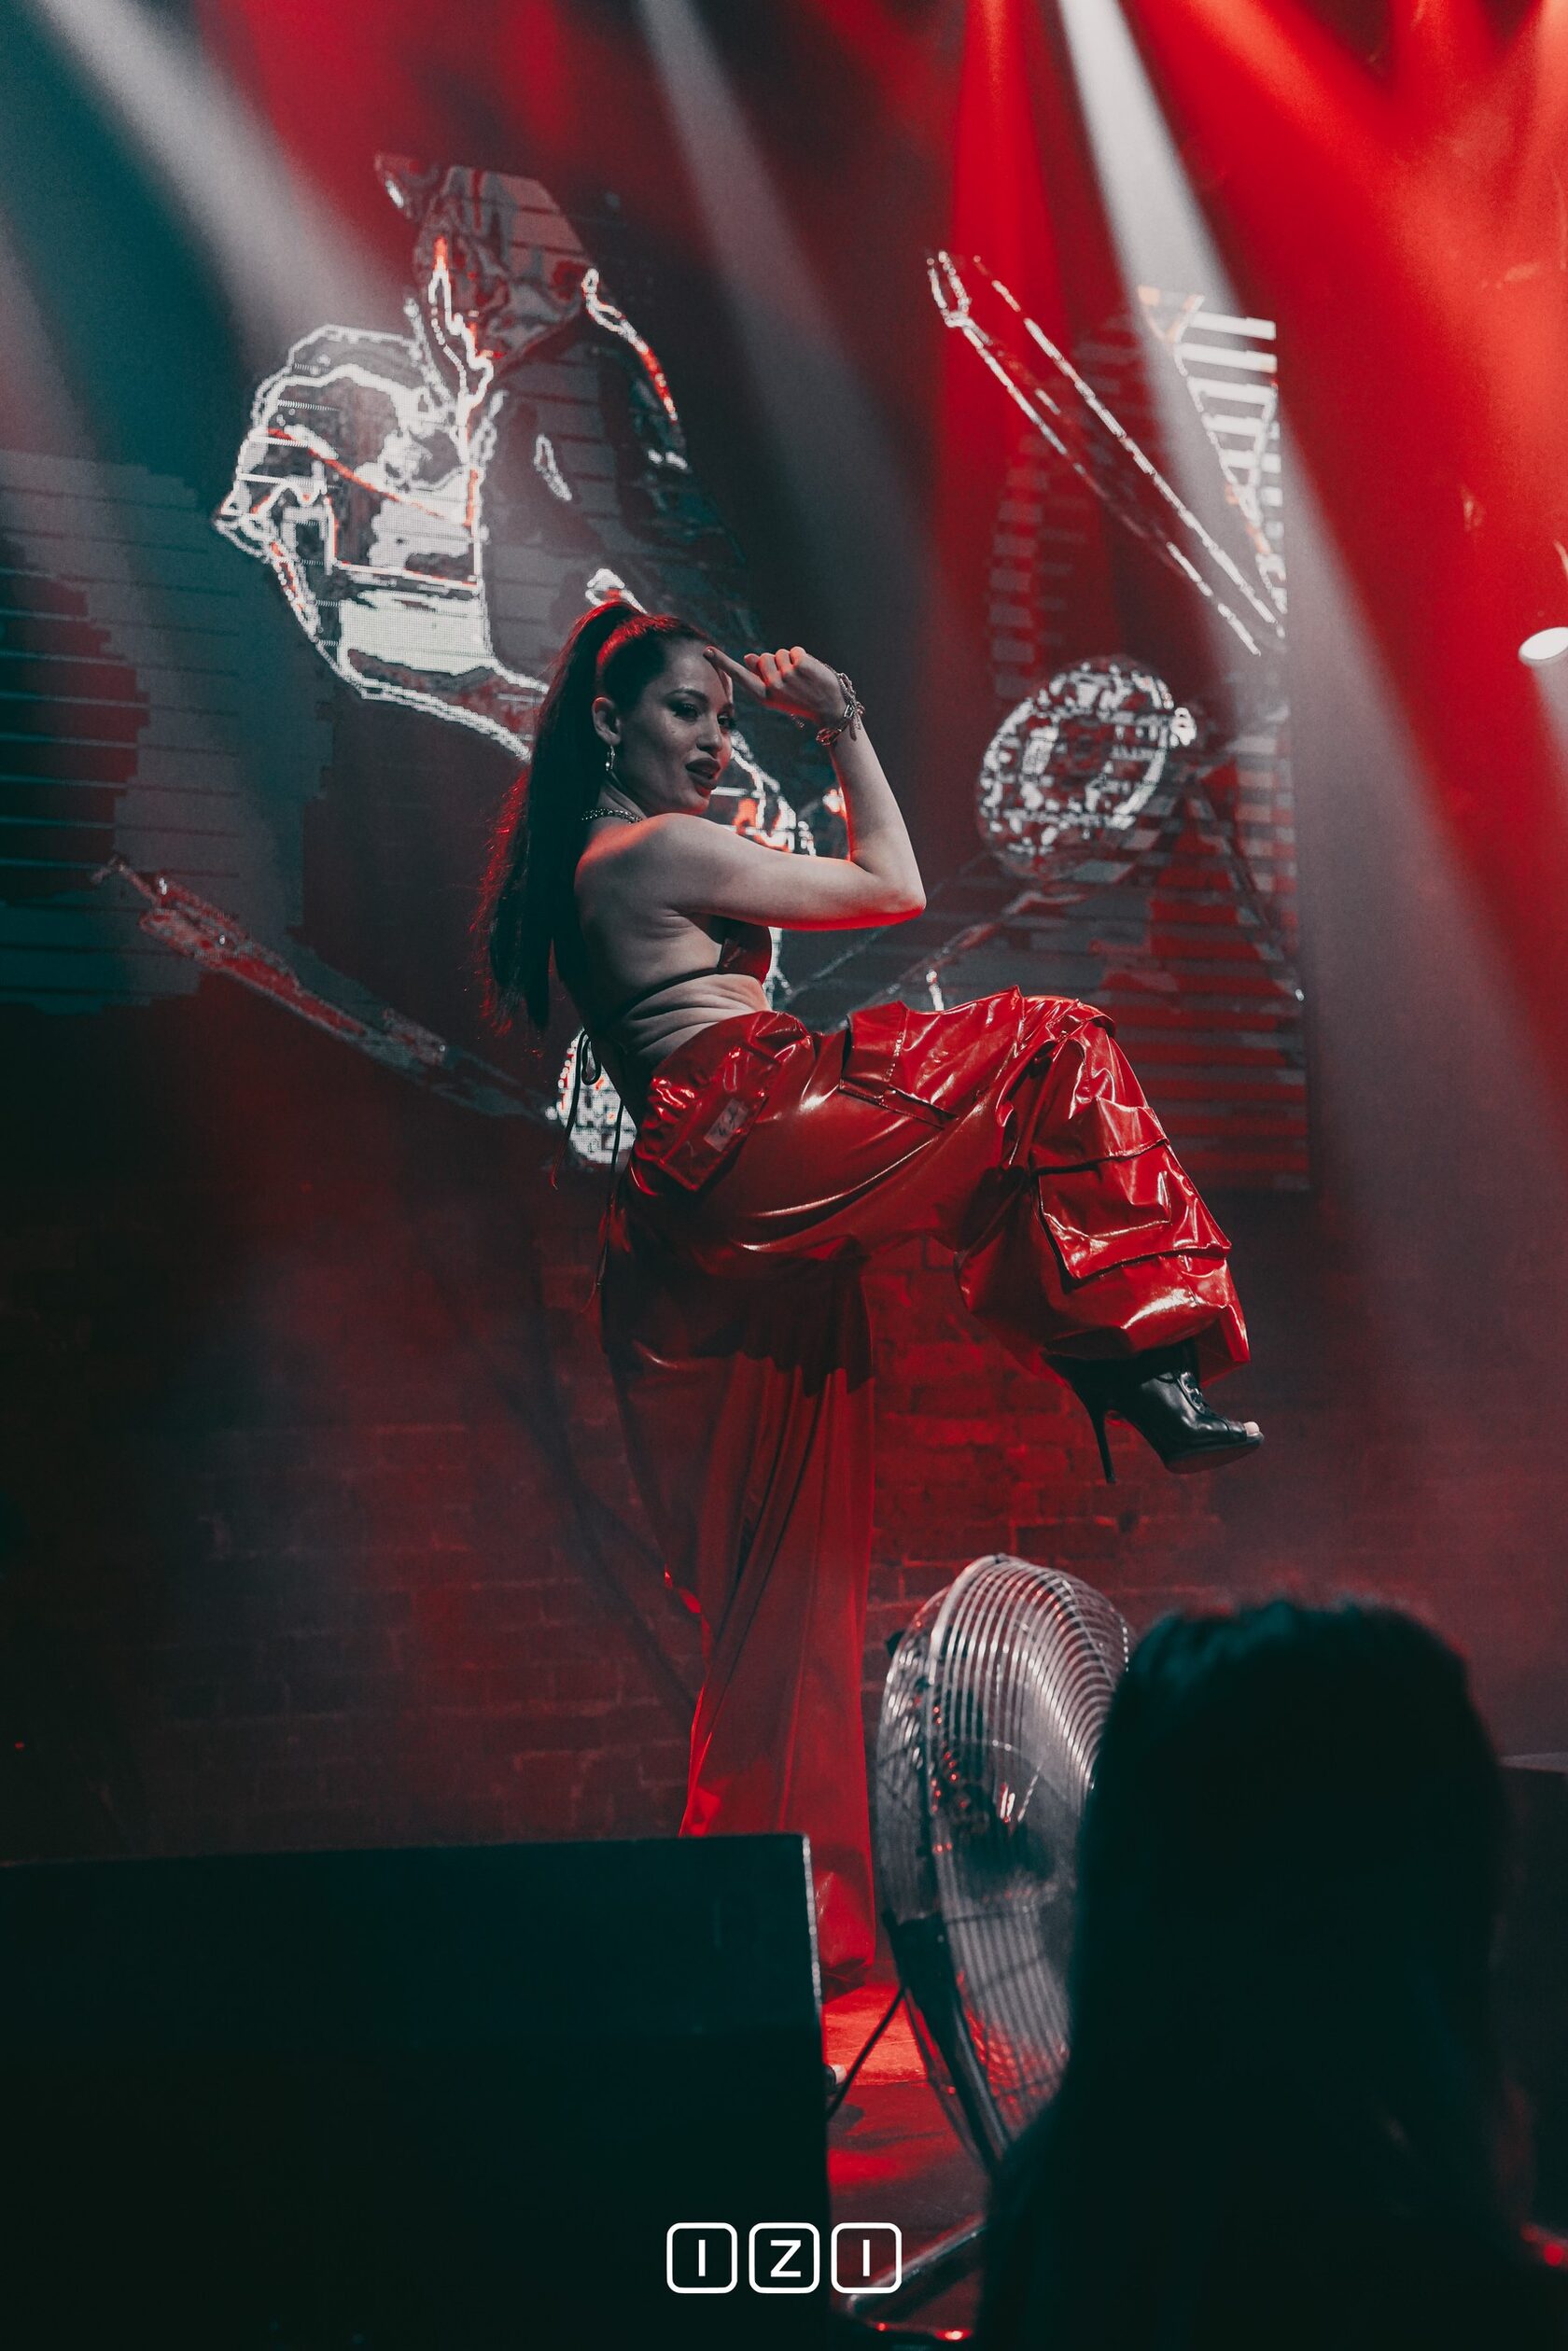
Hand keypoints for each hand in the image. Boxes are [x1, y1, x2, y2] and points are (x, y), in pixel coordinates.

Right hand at [705, 642, 847, 729]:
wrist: (830, 709)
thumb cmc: (803, 701)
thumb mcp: (778, 695)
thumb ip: (762, 677)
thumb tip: (747, 657)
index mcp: (763, 696)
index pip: (739, 676)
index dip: (722, 663)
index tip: (707, 651)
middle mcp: (772, 686)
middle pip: (763, 657)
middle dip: (775, 662)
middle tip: (792, 680)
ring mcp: (786, 676)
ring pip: (779, 653)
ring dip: (791, 660)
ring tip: (803, 678)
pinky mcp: (800, 666)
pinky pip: (795, 651)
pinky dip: (803, 657)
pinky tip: (811, 672)